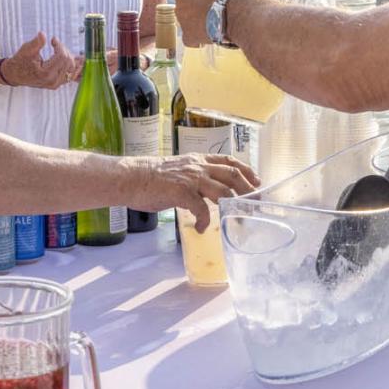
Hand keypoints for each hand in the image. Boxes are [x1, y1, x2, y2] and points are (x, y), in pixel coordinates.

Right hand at [0, 33, 76, 89]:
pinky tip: (70, 58)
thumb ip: (36, 42)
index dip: (59, 45)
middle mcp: (52, 81)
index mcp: (45, 73)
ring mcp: (55, 84)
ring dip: (69, 56)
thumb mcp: (26, 49)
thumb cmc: (20, 62)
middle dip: (64, 49)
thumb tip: (43, 34)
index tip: (53, 40)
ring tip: (60, 50)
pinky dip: (72, 66)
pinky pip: (71, 75)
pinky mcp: (57, 84)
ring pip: (72, 69)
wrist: (14, 74)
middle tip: (55, 44)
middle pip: (69, 62)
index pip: (62, 56)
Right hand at [125, 152, 259, 230]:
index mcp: (197, 160)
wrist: (131, 177)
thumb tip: (206, 192)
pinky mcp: (182, 192)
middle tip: (255, 203)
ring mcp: (190, 178)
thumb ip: (194, 177)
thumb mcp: (178, 169)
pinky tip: (201, 228)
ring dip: (233, 207)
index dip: (246, 170)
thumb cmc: (151, 177)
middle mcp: (197, 166)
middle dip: (248, 189)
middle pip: (232, 175)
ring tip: (236, 220)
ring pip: (223, 191)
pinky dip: (204, 221)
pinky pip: (201, 209)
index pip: (228, 160)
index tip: (256, 180)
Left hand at [174, 0, 249, 47]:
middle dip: (199, 7)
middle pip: (188, 2)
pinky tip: (210, 37)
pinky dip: (198, 39)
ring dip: (199, 22)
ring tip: (216, 24)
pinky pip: (190, 38)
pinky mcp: (187, 32)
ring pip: (188, 19)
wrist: (237, 8)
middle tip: (216, 11)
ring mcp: (181, 13)